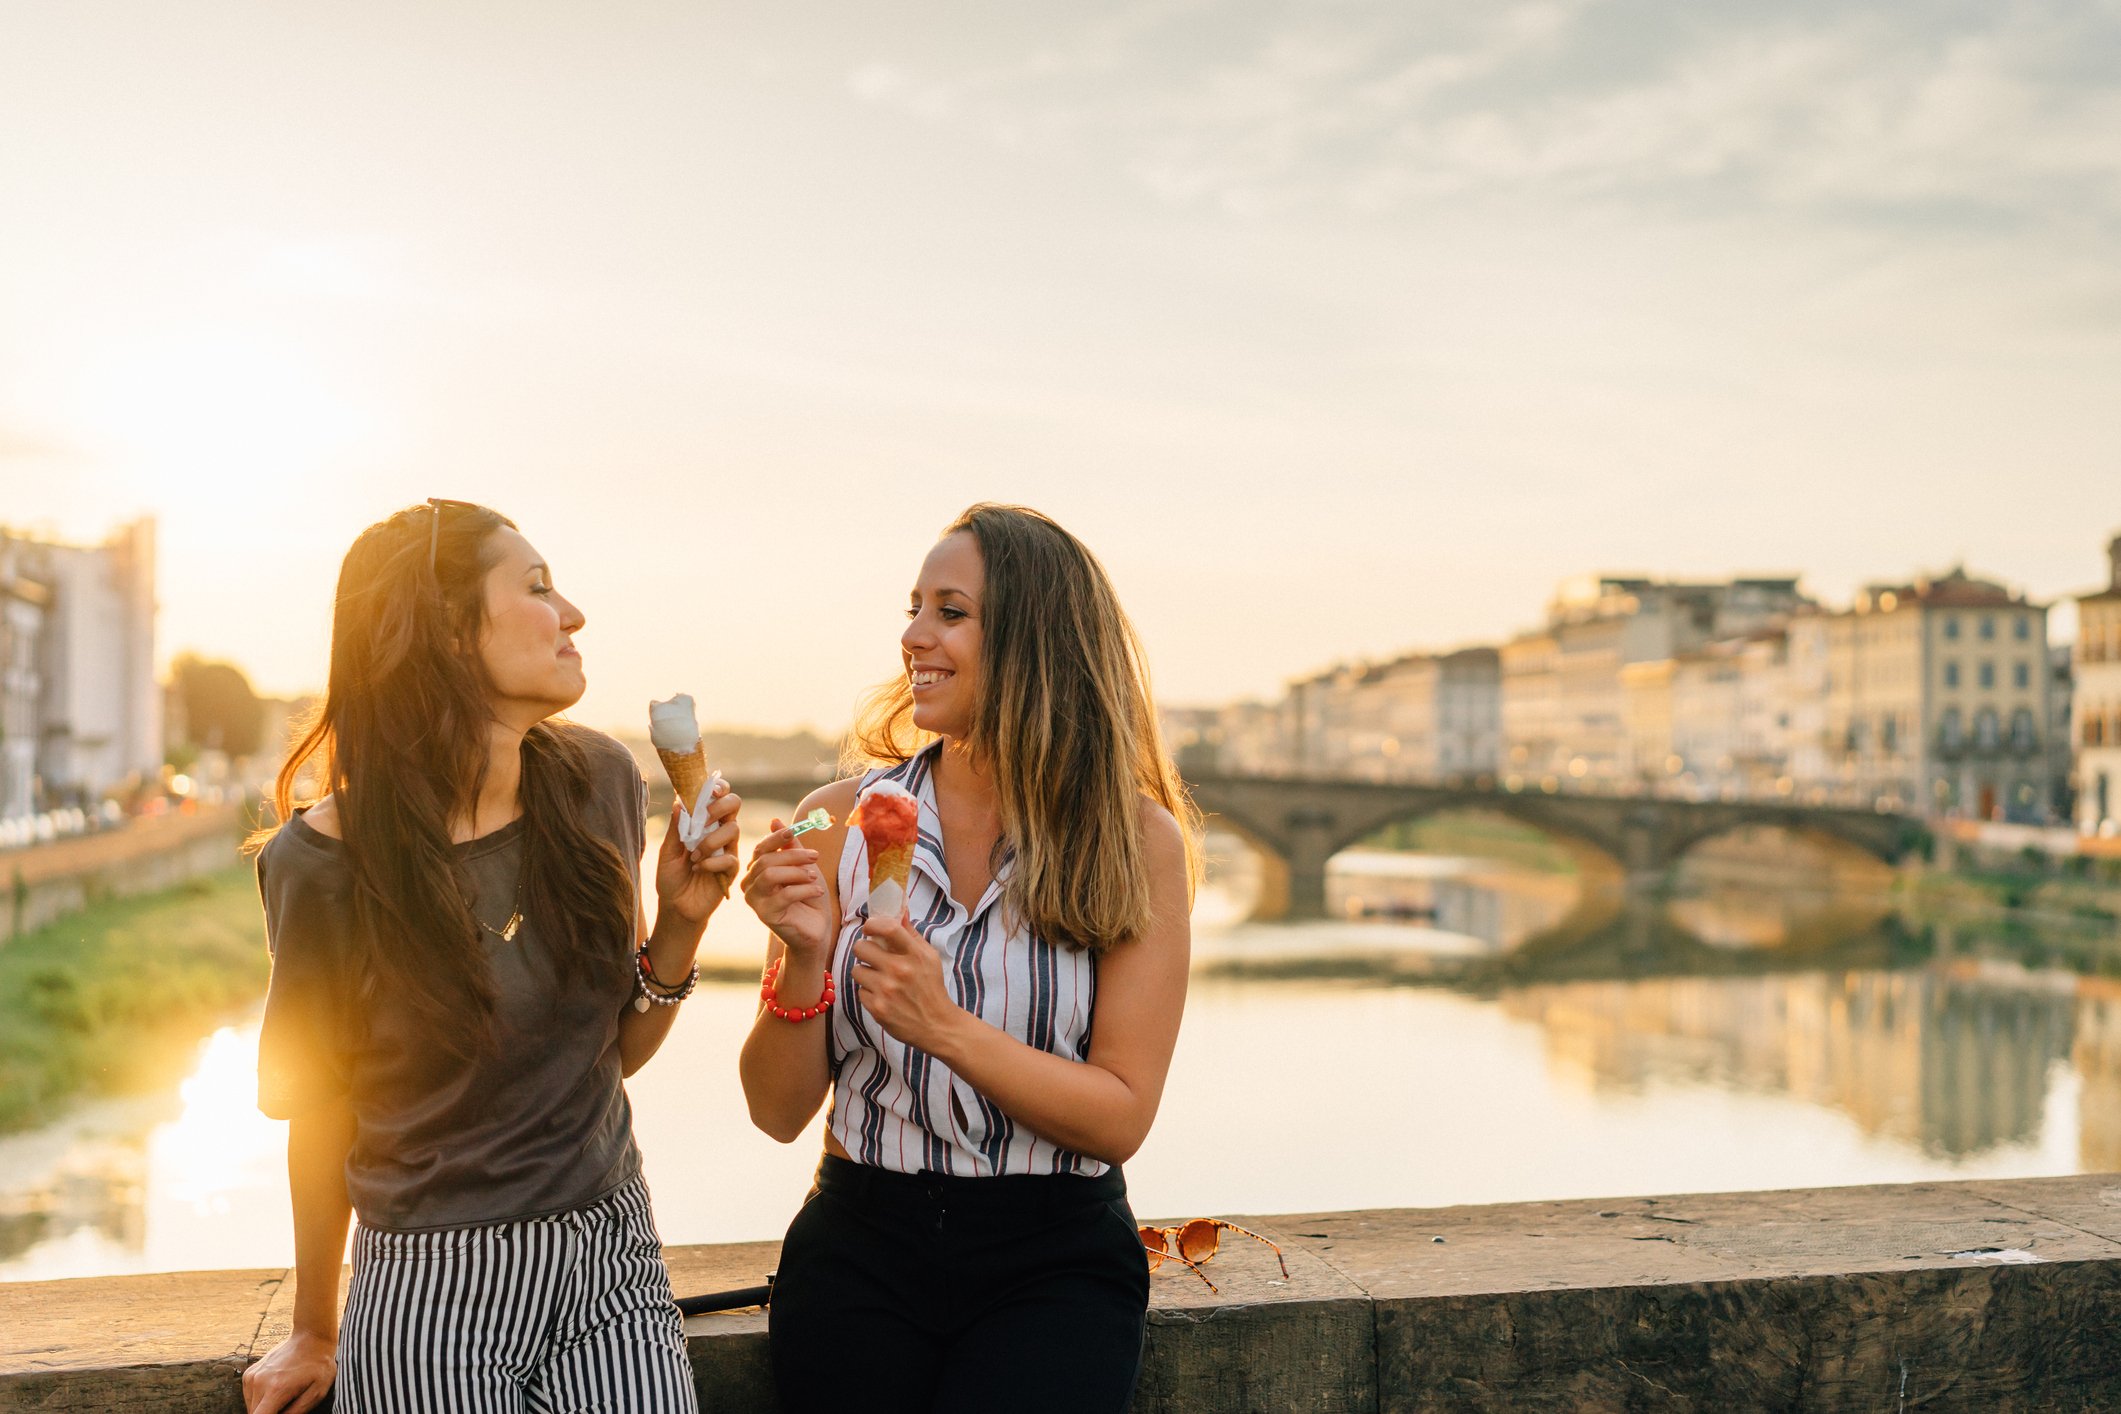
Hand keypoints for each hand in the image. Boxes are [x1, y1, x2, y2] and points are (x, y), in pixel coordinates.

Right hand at [242, 1328, 335, 1413]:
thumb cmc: (319, 1366)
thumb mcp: (316, 1393)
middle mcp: (259, 1383)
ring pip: (251, 1408)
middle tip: (288, 1404)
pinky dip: (260, 1399)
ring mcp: (252, 1376)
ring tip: (284, 1395)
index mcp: (276, 1389)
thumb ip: (295, 1413)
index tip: (281, 1413)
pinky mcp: (249, 1374)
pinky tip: (277, 1389)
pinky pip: (250, 1397)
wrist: (311, 1337)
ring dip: (264, 1408)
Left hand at [655, 780, 740, 925]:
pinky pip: (730, 858)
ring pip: (733, 829)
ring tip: (693, 856)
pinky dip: (711, 862)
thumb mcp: (667, 850)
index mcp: (704, 822)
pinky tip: (699, 869)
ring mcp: (728, 849)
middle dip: (719, 806)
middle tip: (702, 820)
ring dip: (709, 841)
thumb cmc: (671, 877)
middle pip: (734, 803)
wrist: (676, 907)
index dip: (717, 787)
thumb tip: (679, 801)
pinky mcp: (732, 869)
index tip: (708, 790)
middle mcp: (719, 831)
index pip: (718, 795)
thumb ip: (675, 827)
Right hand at [741, 819, 829, 955]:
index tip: (793, 830)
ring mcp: (755, 901)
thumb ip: (790, 846)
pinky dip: (805, 890)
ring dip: (797, 872)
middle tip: (816, 856)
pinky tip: (817, 892)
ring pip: (770, 875)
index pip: (760, 849)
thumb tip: (775, 820)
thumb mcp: (802, 866)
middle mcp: (750, 884)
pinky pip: (784, 895)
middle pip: (766, 860)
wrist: (816, 929)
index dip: (776, 838)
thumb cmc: (808, 896)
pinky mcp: (765, 915)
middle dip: (794, 855)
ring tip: (814, 877)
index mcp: (757, 870)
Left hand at [851, 910, 961, 1054]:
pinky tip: (882, 996)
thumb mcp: (929, 957)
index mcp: (914, 955)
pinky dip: (869, 993)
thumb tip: (900, 910)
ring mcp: (886, 990)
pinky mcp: (877, 1008)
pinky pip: (860, 991)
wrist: (937, 1025)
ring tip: (879, 979)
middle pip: (861, 947)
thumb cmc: (931, 987)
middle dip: (864, 950)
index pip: (889, 928)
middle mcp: (899, 971)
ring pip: (857, 970)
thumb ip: (911, 934)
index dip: (873, 924)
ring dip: (865, 973)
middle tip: (873, 956)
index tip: (870, 928)